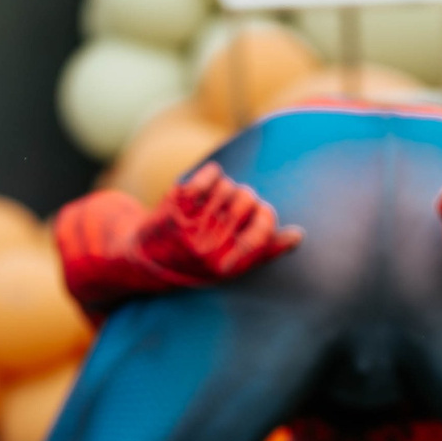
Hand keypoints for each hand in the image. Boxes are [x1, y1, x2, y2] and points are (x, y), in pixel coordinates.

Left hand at [154, 163, 302, 279]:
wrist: (143, 260)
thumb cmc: (195, 262)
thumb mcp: (230, 266)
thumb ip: (264, 252)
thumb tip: (298, 236)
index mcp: (225, 266)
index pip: (262, 233)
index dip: (266, 216)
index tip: (260, 212)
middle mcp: (208, 249)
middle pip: (246, 201)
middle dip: (244, 198)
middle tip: (233, 204)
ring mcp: (189, 226)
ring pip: (228, 187)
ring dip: (226, 187)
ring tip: (216, 199)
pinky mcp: (175, 206)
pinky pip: (209, 176)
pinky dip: (212, 173)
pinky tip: (209, 178)